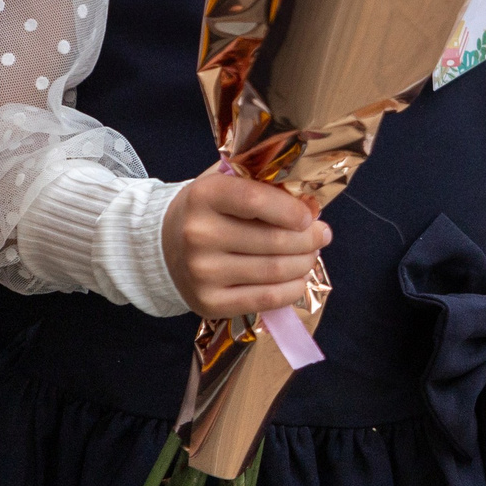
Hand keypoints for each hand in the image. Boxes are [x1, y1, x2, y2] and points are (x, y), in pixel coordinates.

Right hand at [161, 169, 331, 320]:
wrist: (163, 245)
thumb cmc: (206, 209)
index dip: (292, 210)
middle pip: (273, 240)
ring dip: (304, 263)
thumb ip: (260, 183)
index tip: (310, 215)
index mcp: (204, 195)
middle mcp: (199, 235)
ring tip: (311, 255)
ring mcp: (202, 272)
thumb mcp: (223, 182)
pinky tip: (299, 279)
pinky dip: (292, 290)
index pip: (256, 201)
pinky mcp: (209, 302)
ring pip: (274, 271)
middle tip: (321, 235)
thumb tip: (308, 202)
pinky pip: (264, 299)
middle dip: (309, 239)